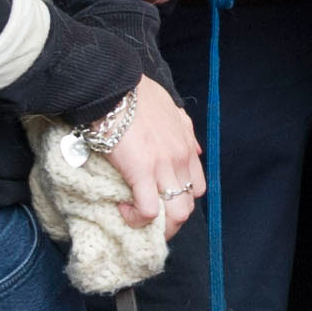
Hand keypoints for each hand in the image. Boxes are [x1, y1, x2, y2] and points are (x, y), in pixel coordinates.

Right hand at [98, 76, 204, 240]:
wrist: (114, 84)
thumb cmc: (135, 94)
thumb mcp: (171, 110)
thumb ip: (185, 130)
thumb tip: (196, 150)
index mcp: (186, 148)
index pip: (197, 187)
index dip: (181, 200)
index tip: (161, 203)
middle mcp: (181, 160)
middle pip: (188, 206)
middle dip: (171, 222)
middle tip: (149, 224)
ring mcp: (164, 167)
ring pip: (176, 213)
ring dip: (159, 226)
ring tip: (137, 223)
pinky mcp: (142, 171)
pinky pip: (148, 210)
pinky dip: (137, 218)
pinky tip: (123, 211)